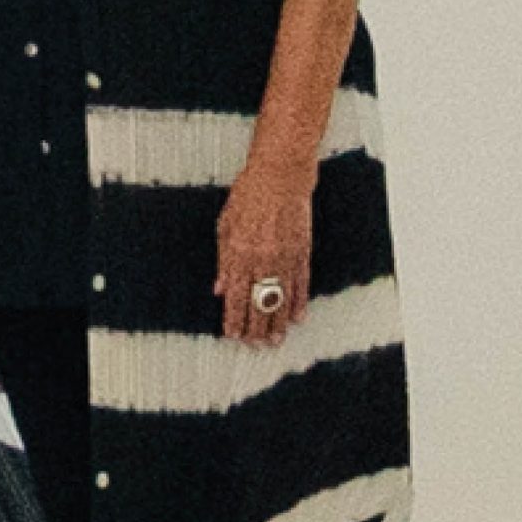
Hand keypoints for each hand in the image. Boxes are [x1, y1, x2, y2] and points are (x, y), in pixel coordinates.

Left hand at [214, 162, 312, 346]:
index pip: (235, 296)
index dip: (234, 319)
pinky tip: (296, 317)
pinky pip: (301, 285)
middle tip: (255, 345)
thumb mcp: (225, 225)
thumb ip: (223, 260)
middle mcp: (263, 260)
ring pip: (281, 299)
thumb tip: (219, 289)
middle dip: (256, 328)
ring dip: (278, 322)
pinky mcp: (302, 253)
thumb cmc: (248, 195)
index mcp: (239, 254)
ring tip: (275, 340)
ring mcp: (285, 258)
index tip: (232, 335)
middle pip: (259, 303)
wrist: (281, 176)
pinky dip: (298, 303)